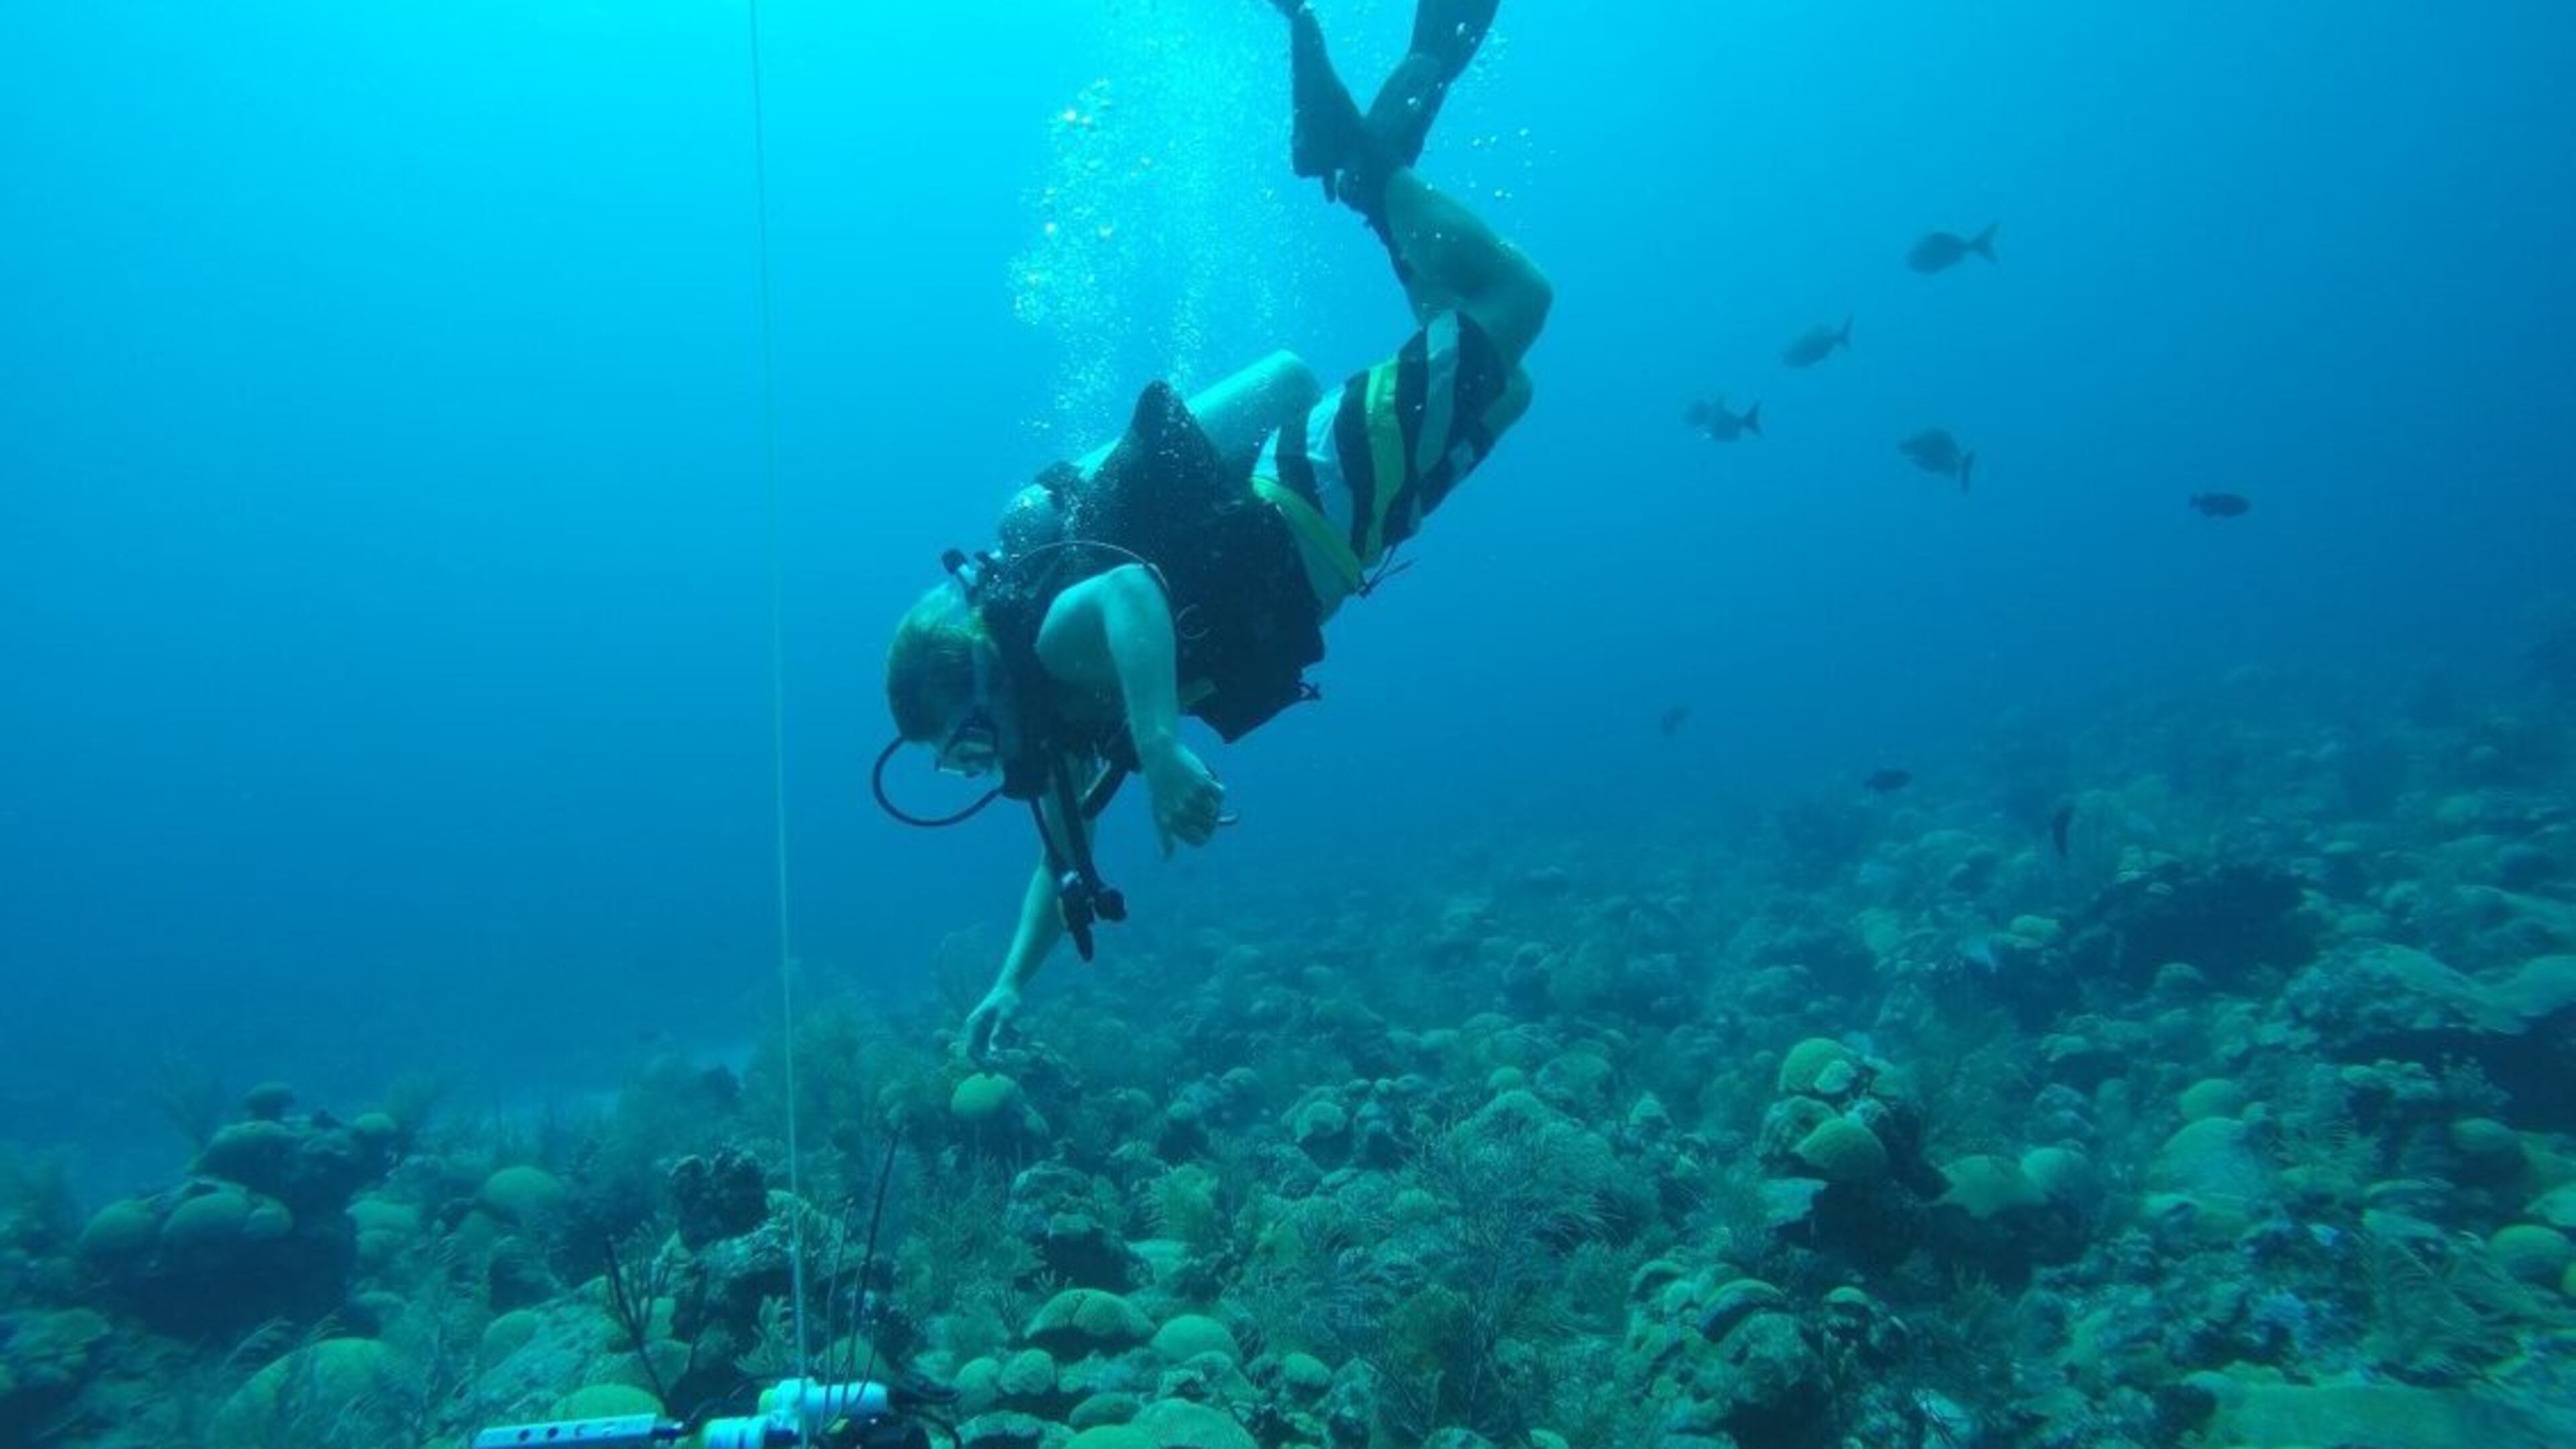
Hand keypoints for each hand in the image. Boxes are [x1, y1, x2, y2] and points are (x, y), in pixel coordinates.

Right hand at [960, 984, 1021, 1064]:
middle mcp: (972, 1029)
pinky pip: (985, 1046)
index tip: (993, 1067)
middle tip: (994, 1074)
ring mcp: (977, 1030)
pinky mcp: (985, 1031)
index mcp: (973, 1024)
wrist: (1009, 987)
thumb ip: (999, 1033)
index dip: (979, 1061)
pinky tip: (1002, 1057)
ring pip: (978, 1051)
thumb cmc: (1008, 1000)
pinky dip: (992, 1053)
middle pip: (972, 1052)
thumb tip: (993, 1051)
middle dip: (982, 1064)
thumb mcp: (1006, 1017)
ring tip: (997, 1071)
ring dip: (987, 1060)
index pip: (970, 1049)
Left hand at [1142, 740, 1225, 854]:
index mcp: (1171, 821)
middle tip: (1200, 804)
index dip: (1204, 834)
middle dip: (1209, 817)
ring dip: (1212, 802)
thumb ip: (1164, 838)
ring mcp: (1193, 797)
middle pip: (1210, 825)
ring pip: (1216, 810)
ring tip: (1198, 791)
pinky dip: (1217, 789)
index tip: (1203, 826)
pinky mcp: (1203, 783)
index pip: (1199, 840)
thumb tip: (1165, 859)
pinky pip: (1221, 793)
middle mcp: (1182, 811)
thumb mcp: (1158, 813)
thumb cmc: (1158, 788)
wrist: (1160, 758)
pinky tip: (1205, 782)